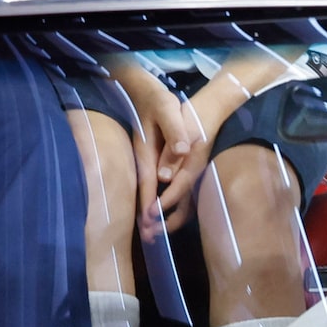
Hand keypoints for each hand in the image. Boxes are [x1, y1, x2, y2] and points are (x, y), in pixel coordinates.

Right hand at [122, 65, 209, 227]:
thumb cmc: (157, 98)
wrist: (143, 89)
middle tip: (149, 238)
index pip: (147, 181)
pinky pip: (152, 182)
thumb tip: (183, 152)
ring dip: (149, 209)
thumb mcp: (167, 109)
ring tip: (152, 231)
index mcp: (146, 150)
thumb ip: (174, 131)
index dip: (149, 201)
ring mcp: (146, 159)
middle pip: (144, 191)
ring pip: (148, 189)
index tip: (150, 221)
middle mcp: (144, 158)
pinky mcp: (151, 157)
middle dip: (146, 214)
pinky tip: (157, 207)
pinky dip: (153, 197)